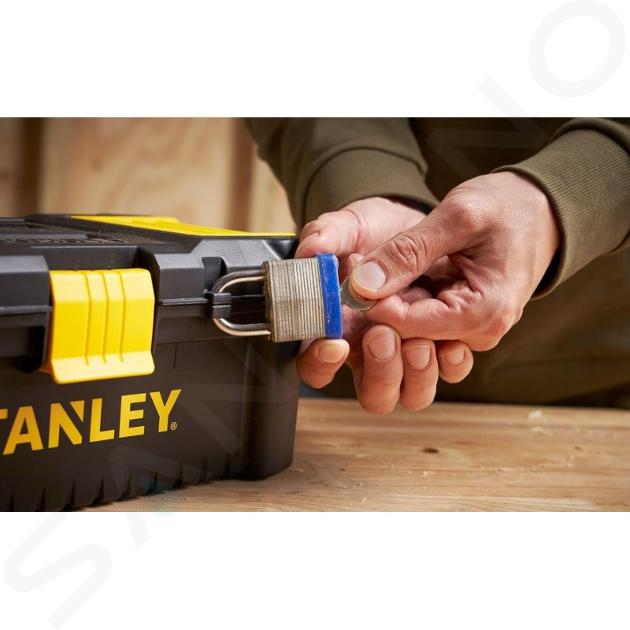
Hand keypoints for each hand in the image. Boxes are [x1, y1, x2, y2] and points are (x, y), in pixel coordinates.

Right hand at [294, 197, 473, 413]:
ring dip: (417, 373)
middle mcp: (371, 349)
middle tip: (383, 336)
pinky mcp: (443, 341)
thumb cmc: (376, 229)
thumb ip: (327, 234)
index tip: (335, 341)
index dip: (321, 362)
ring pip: (413, 393)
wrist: (419, 219)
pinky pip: (450, 370)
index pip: (316, 366)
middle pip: (373, 395)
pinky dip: (452, 361)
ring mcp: (409, 349)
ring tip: (421, 340)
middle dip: (381, 372)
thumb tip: (312, 250)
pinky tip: (452, 338)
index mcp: (337, 328)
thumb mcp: (350, 225)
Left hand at [350, 173, 559, 350]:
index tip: (352, 267)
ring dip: (385, 304)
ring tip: (374, 268)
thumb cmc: (508, 208)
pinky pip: (417, 322)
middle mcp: (475, 335)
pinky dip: (399, 300)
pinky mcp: (456, 322)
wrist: (541, 211)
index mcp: (482, 315)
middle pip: (406, 337)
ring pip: (407, 334)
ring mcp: (466, 332)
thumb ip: (408, 253)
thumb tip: (361, 285)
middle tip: (356, 268)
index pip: (406, 325)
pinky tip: (390, 276)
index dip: (371, 300)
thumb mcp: (457, 218)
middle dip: (376, 305)